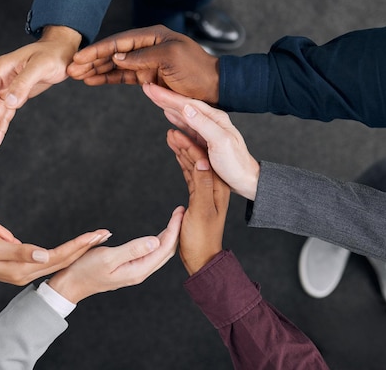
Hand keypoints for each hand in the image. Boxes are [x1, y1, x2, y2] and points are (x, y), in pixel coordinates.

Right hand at [0, 26, 81, 151]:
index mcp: (2, 69)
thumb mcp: (40, 66)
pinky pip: (6, 114)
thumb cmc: (53, 54)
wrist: (63, 51)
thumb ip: (23, 83)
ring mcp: (8, 88)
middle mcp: (2, 79)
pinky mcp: (17, 95)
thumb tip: (8, 102)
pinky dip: (1, 127)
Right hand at [0, 228, 111, 285]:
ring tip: (93, 239)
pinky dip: (61, 253)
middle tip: (105, 234)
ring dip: (75, 250)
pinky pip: (46, 261)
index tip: (97, 234)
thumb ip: (19, 252)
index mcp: (20, 269)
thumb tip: (46, 256)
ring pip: (56, 261)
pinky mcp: (16, 268)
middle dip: (84, 247)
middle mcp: (24, 274)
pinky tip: (68, 249)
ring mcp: (20, 273)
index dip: (79, 245)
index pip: (58, 256)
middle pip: (62, 260)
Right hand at [48, 206, 182, 302]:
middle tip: (180, 211)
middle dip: (176, 231)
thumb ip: (132, 249)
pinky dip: (159, 241)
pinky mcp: (130, 268)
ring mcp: (136, 270)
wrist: (71, 284)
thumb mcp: (108, 258)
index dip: (173, 229)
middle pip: (166, 251)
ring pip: (160, 253)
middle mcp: (140, 271)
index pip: (164, 247)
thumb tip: (155, 241)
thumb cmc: (85, 271)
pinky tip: (159, 234)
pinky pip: (151, 254)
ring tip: (174, 220)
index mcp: (138, 270)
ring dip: (169, 236)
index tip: (179, 212)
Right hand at [67, 25, 218, 103]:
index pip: (118, 41)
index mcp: (152, 36)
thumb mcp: (171, 58)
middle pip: (112, 52)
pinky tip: (93, 81)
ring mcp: (145, 62)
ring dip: (96, 70)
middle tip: (71, 69)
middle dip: (91, 60)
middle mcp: (146, 47)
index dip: (98, 50)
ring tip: (77, 76)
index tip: (80, 57)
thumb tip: (117, 57)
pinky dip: (107, 79)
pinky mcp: (146, 77)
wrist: (212, 87)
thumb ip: (142, 56)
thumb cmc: (196, 69)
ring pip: (114, 65)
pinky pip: (122, 77)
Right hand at [143, 83, 259, 199]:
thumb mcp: (220, 142)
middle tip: (147, 88)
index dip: (167, 96)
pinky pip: (185, 128)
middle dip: (164, 96)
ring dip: (168, 106)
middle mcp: (210, 121)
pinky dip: (175, 120)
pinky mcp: (204, 142)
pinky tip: (169, 116)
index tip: (151, 88)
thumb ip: (203, 124)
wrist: (245, 180)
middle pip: (183, 106)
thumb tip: (186, 107)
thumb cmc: (236, 163)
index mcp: (215, 118)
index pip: (186, 103)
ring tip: (155, 97)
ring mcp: (207, 131)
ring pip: (183, 115)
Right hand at [167, 130, 229, 274]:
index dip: (189, 140)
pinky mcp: (197, 195)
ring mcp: (205, 189)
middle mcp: (213, 184)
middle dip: (184, 139)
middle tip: (170, 125)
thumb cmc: (202, 239)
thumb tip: (202, 159)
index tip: (176, 127)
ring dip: (181, 148)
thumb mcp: (201, 211)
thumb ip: (202, 184)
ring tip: (169, 133)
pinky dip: (181, 160)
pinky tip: (175, 151)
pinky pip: (189, 172)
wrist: (202, 259)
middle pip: (198, 155)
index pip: (203, 155)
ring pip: (192, 162)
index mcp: (217, 185)